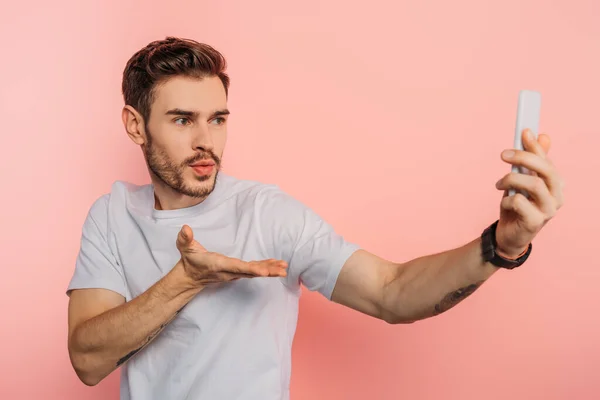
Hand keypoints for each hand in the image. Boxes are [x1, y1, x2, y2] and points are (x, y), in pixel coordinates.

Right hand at [176, 224, 287, 285]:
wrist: (190, 277)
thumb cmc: (190, 260)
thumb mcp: (184, 247)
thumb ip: (185, 238)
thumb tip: (185, 228)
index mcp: (219, 265)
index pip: (238, 267)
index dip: (252, 269)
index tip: (265, 272)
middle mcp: (229, 272)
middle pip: (251, 272)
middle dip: (267, 271)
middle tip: (282, 270)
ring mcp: (233, 274)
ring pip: (254, 272)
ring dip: (270, 270)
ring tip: (284, 268)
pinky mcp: (236, 272)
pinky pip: (253, 270)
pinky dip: (265, 268)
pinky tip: (276, 266)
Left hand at [494, 129, 564, 257]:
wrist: (509, 236)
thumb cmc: (517, 207)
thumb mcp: (522, 181)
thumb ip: (531, 163)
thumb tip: (542, 135)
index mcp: (555, 184)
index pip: (548, 161)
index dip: (537, 146)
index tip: (524, 131)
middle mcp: (557, 196)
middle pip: (546, 170)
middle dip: (524, 158)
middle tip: (504, 154)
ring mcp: (549, 210)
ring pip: (534, 185)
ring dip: (511, 179)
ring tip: (499, 184)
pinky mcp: (536, 222)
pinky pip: (520, 202)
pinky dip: (508, 199)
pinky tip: (505, 203)